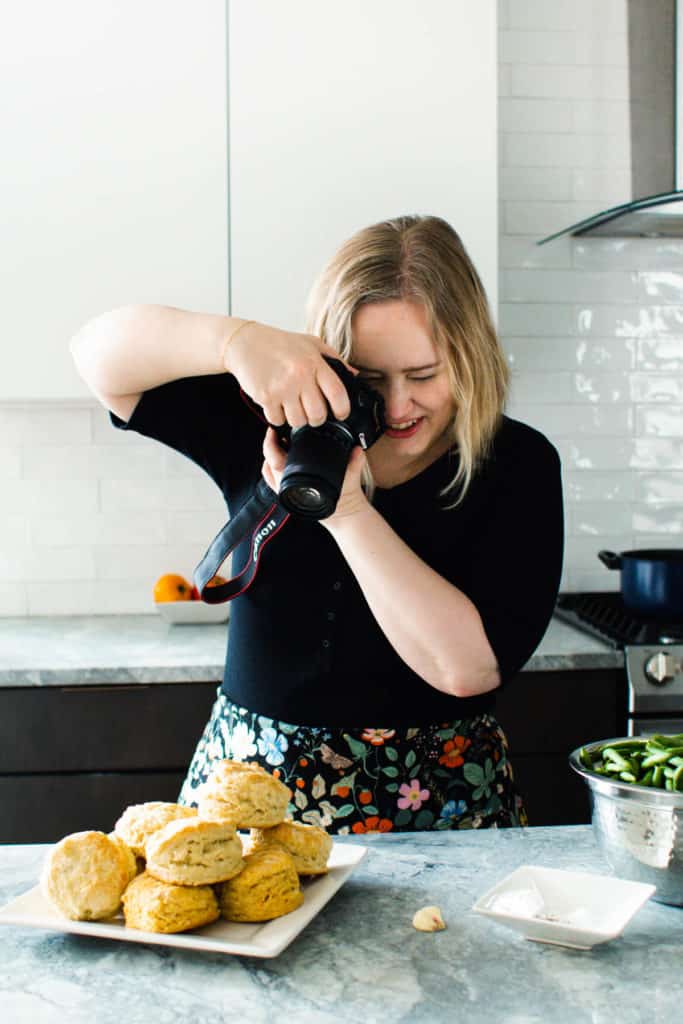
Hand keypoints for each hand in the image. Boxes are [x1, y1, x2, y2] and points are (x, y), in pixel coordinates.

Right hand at [224, 322, 354, 428]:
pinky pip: (277, 420)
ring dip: (297, 419)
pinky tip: (277, 405)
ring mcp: (282, 388)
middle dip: (317, 418)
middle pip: (317, 414)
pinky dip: (278, 417)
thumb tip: (354, 375)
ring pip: (298, 421)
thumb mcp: (311, 343)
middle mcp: (300, 376)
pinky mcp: (265, 397)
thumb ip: (334, 359)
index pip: (337, 394)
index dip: (343, 410)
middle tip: (311, 412)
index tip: (340, 414)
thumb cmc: (281, 343)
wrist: (245, 343)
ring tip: (292, 406)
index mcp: (314, 363)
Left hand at [261, 429, 367, 521]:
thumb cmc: (344, 501)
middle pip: (268, 465)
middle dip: (269, 446)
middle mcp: (289, 491)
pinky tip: (278, 456)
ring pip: (267, 473)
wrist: (345, 516)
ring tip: (276, 442)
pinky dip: (271, 467)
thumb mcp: (350, 480)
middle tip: (274, 432)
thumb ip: (355, 463)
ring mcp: (286, 493)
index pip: (276, 463)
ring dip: (268, 457)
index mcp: (299, 485)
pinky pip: (273, 480)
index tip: (273, 432)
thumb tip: (357, 449)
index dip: (271, 445)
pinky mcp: (289, 494)